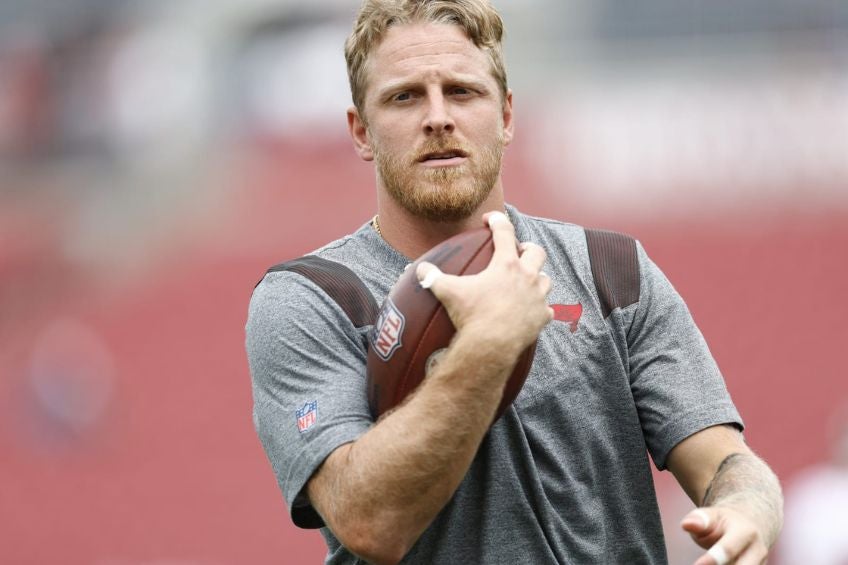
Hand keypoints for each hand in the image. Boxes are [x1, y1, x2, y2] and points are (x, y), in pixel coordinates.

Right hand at [416, 211, 552, 359]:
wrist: (491, 345)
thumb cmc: (472, 315)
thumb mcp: (448, 292)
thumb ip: (433, 277)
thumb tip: (419, 270)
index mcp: (506, 265)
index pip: (504, 232)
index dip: (497, 221)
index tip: (490, 219)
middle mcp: (527, 276)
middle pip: (537, 252)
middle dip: (529, 249)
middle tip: (520, 251)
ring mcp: (537, 297)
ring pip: (545, 279)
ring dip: (537, 278)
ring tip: (526, 282)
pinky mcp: (542, 317)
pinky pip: (546, 309)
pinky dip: (539, 309)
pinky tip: (530, 312)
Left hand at [681, 506, 769, 564]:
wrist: (748, 526)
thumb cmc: (722, 523)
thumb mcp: (710, 516)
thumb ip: (699, 521)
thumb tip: (687, 524)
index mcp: (746, 532)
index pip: (729, 549)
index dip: (713, 559)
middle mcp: (757, 550)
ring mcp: (760, 564)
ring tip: (705, 564)